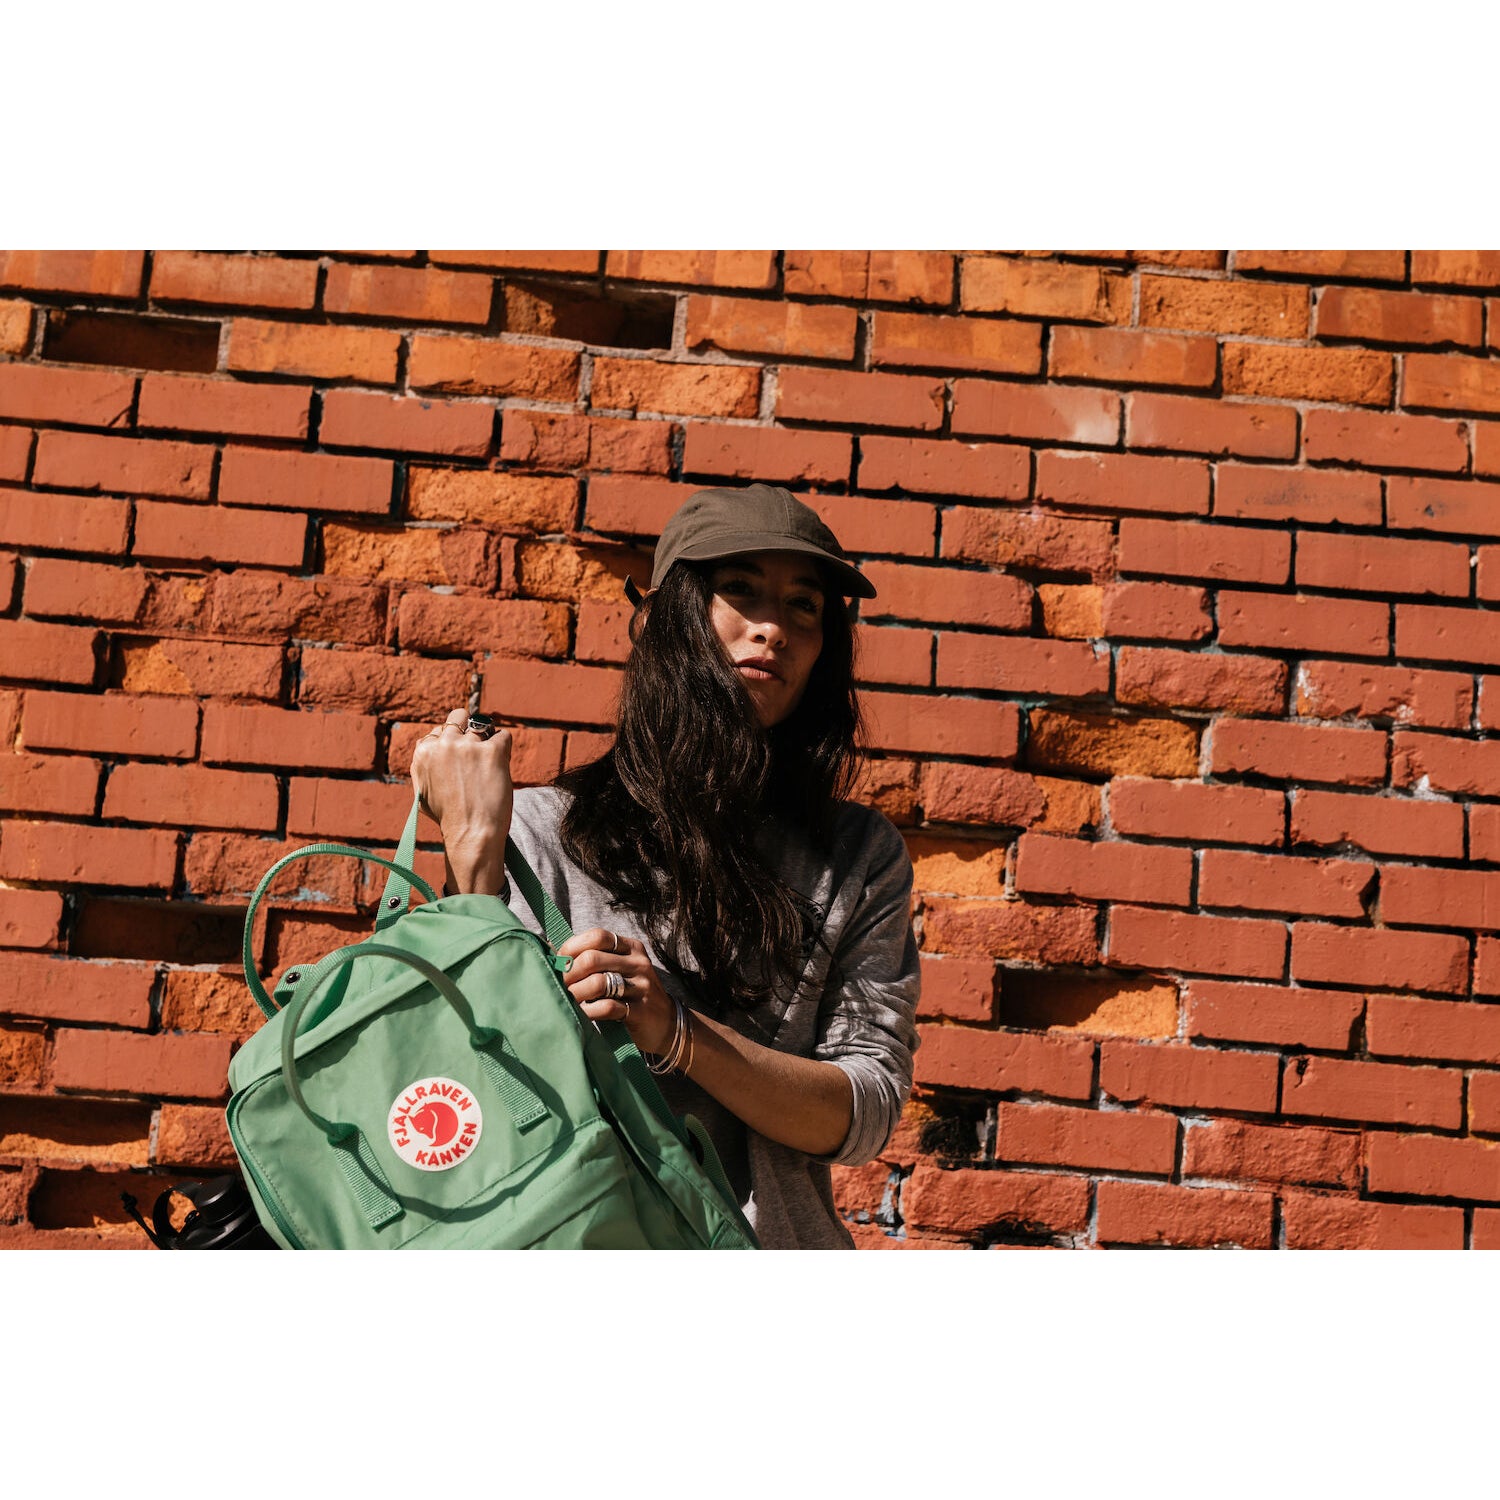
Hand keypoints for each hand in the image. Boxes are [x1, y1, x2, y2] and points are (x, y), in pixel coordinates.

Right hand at [410, 707, 512, 894]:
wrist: (471, 835)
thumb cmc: (448, 819)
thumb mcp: (422, 791)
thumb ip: (424, 766)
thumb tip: (428, 748)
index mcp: (423, 752)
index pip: (438, 731)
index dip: (450, 744)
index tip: (458, 761)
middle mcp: (443, 744)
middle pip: (458, 716)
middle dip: (467, 728)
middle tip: (476, 750)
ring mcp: (468, 745)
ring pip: (482, 724)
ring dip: (487, 741)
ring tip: (488, 765)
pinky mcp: (492, 750)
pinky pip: (503, 735)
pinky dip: (504, 748)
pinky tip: (500, 767)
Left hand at [557, 926, 676, 1057]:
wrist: (667, 1024)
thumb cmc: (632, 995)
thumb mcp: (620, 970)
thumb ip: (595, 961)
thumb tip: (551, 952)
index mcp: (631, 948)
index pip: (598, 936)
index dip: (572, 947)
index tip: (559, 963)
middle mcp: (638, 963)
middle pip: (592, 959)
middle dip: (568, 973)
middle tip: (558, 986)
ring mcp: (641, 987)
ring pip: (598, 983)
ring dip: (575, 993)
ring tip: (568, 1001)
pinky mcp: (640, 1011)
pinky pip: (607, 1007)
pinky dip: (588, 1012)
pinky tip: (582, 1015)